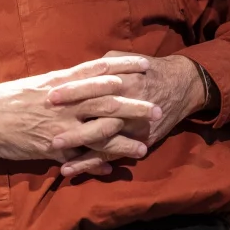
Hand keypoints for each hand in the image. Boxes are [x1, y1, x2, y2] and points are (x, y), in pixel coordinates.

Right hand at [0, 56, 162, 163]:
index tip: (145, 63)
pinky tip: (114, 169)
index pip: (98, 69)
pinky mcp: (51, 148)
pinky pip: (79, 157)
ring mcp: (59, 126)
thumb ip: (65, 81)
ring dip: (122, 141)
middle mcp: (63, 102)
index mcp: (60, 81)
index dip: (123, 66)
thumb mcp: (39, 82)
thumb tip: (87, 76)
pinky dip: (96, 164)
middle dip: (134, 106)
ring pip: (98, 133)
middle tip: (157, 108)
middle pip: (106, 102)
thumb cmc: (9, 97)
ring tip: (144, 146)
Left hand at [46, 51, 205, 176]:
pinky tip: (69, 169)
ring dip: (77, 147)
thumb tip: (78, 70)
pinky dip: (89, 164)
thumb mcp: (127, 59)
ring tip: (53, 151)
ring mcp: (133, 126)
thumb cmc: (148, 70)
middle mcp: (128, 104)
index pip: (94, 86)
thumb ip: (103, 65)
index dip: (72, 91)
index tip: (51, 95)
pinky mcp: (137, 142)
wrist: (182, 86)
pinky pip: (111, 155)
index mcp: (124, 80)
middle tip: (46, 127)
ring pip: (102, 139)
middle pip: (97, 114)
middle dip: (71, 122)